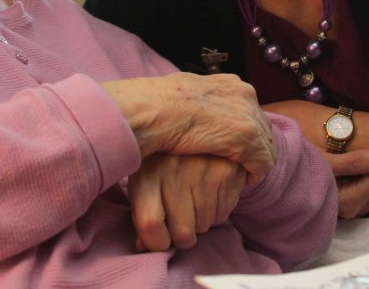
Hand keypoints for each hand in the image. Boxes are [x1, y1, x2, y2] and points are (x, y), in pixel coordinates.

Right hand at [102, 73, 275, 181]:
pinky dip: (254, 174)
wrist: (153, 109)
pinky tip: (241, 182)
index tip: (231, 146)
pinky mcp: (247, 137)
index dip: (243, 131)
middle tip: (238, 164)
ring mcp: (247, 115)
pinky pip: (263, 162)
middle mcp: (244, 94)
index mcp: (230, 83)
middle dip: (253, 146)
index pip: (249, 110)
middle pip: (262, 126)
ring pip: (267, 145)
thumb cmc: (157, 103)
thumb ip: (199, 102)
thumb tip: (194, 111)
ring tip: (239, 175)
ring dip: (254, 162)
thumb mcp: (183, 94)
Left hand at [129, 153, 247, 250]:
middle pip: (182, 232)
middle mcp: (174, 169)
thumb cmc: (160, 159)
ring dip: (200, 223)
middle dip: (182, 237)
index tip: (158, 239)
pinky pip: (223, 214)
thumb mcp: (142, 178)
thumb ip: (141, 212)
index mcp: (146, 171)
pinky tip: (209, 193)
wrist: (191, 121)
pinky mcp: (227, 171)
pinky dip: (216, 212)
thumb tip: (142, 247)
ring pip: (204, 225)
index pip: (150, 224)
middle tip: (180, 225)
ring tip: (193, 203)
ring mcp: (202, 170)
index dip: (155, 242)